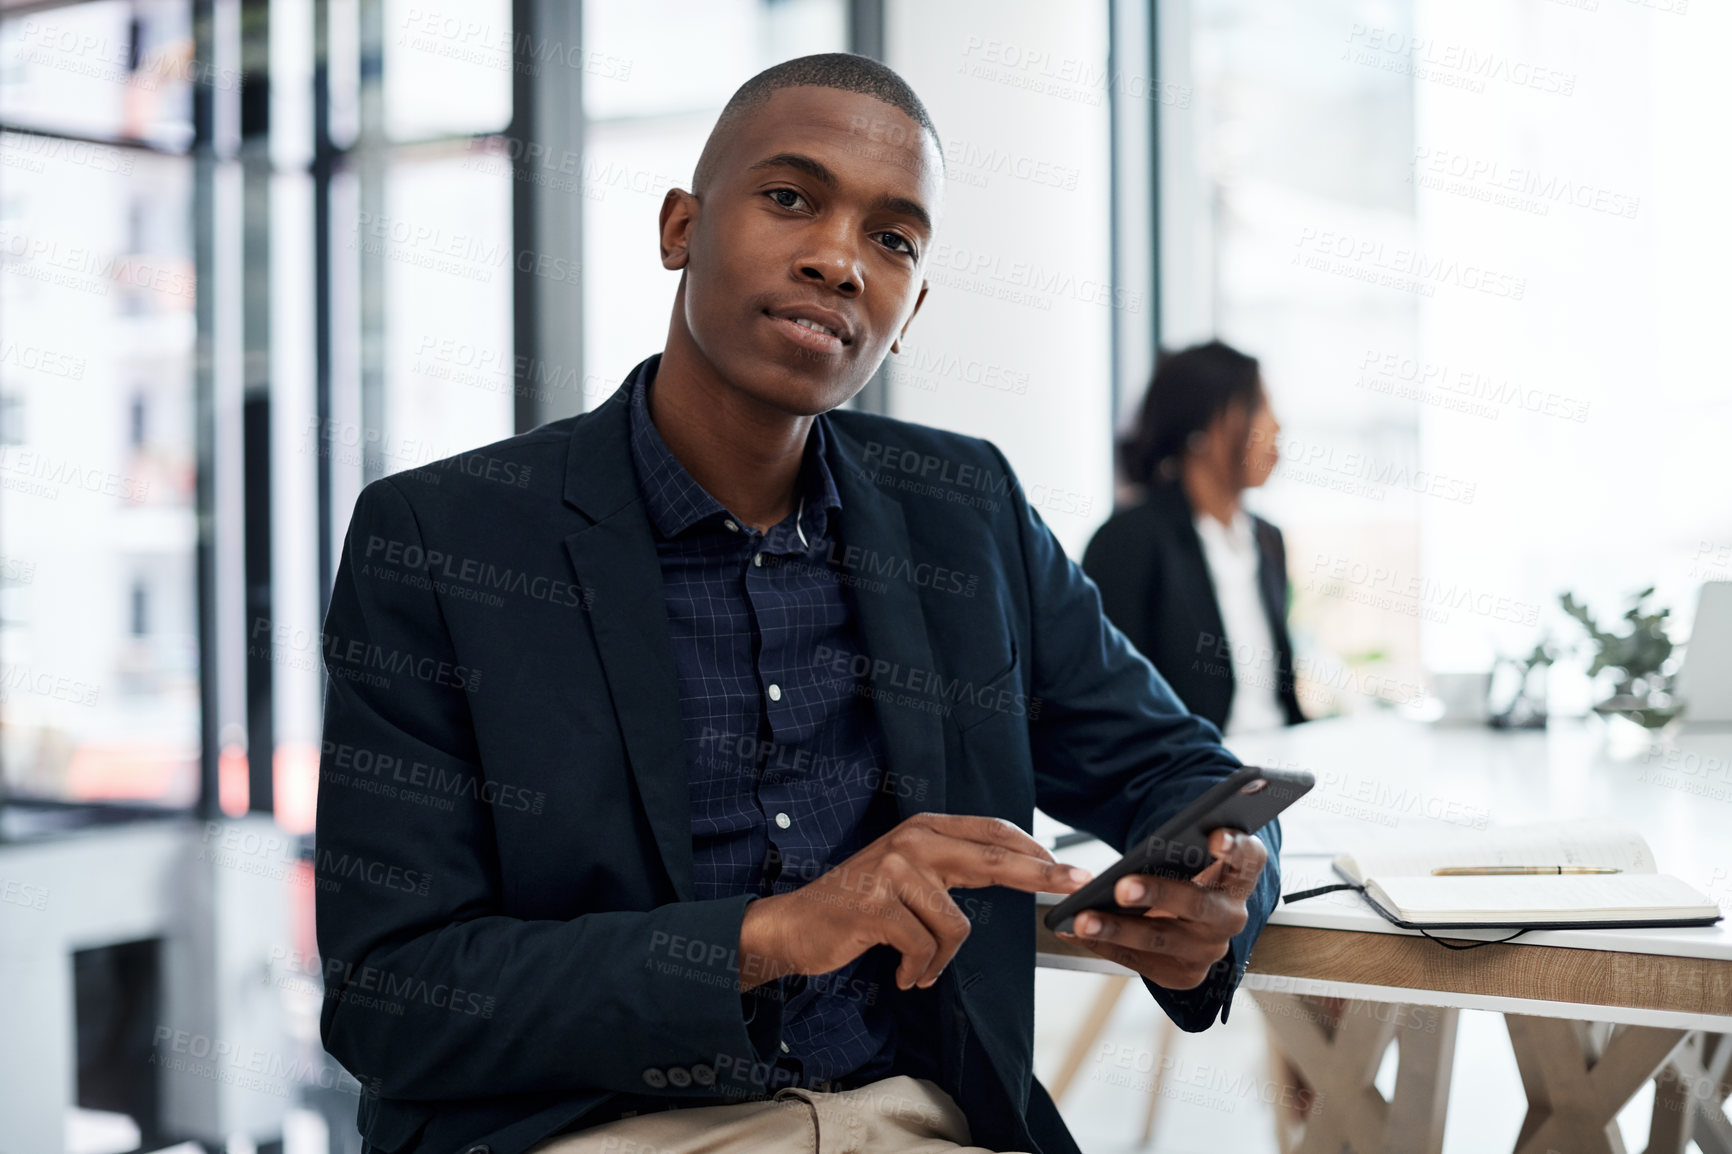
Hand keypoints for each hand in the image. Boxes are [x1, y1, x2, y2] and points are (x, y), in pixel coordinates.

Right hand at [738, 813, 1090, 992]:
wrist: (795, 925)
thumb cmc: (857, 906)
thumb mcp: (907, 874)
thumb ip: (952, 867)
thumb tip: (1017, 868)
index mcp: (923, 828)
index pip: (991, 832)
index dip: (1033, 850)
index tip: (1069, 869)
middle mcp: (911, 840)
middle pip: (993, 860)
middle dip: (1040, 876)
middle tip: (1077, 885)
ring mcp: (893, 870)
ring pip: (956, 926)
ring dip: (939, 959)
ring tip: (916, 966)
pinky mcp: (877, 905)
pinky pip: (925, 949)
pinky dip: (917, 970)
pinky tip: (900, 972)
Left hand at [1056, 827, 1266, 989]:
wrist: (1188, 920)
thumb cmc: (1185, 875)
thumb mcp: (1190, 855)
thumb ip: (1181, 845)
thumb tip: (1144, 849)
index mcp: (1240, 878)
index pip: (1249, 858)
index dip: (1235, 847)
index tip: (1215, 836)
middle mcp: (1231, 916)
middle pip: (1197, 905)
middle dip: (1158, 894)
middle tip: (1121, 886)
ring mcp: (1209, 950)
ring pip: (1161, 940)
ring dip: (1117, 929)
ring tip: (1082, 917)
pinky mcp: (1185, 974)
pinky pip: (1140, 961)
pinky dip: (1104, 945)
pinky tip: (1075, 930)